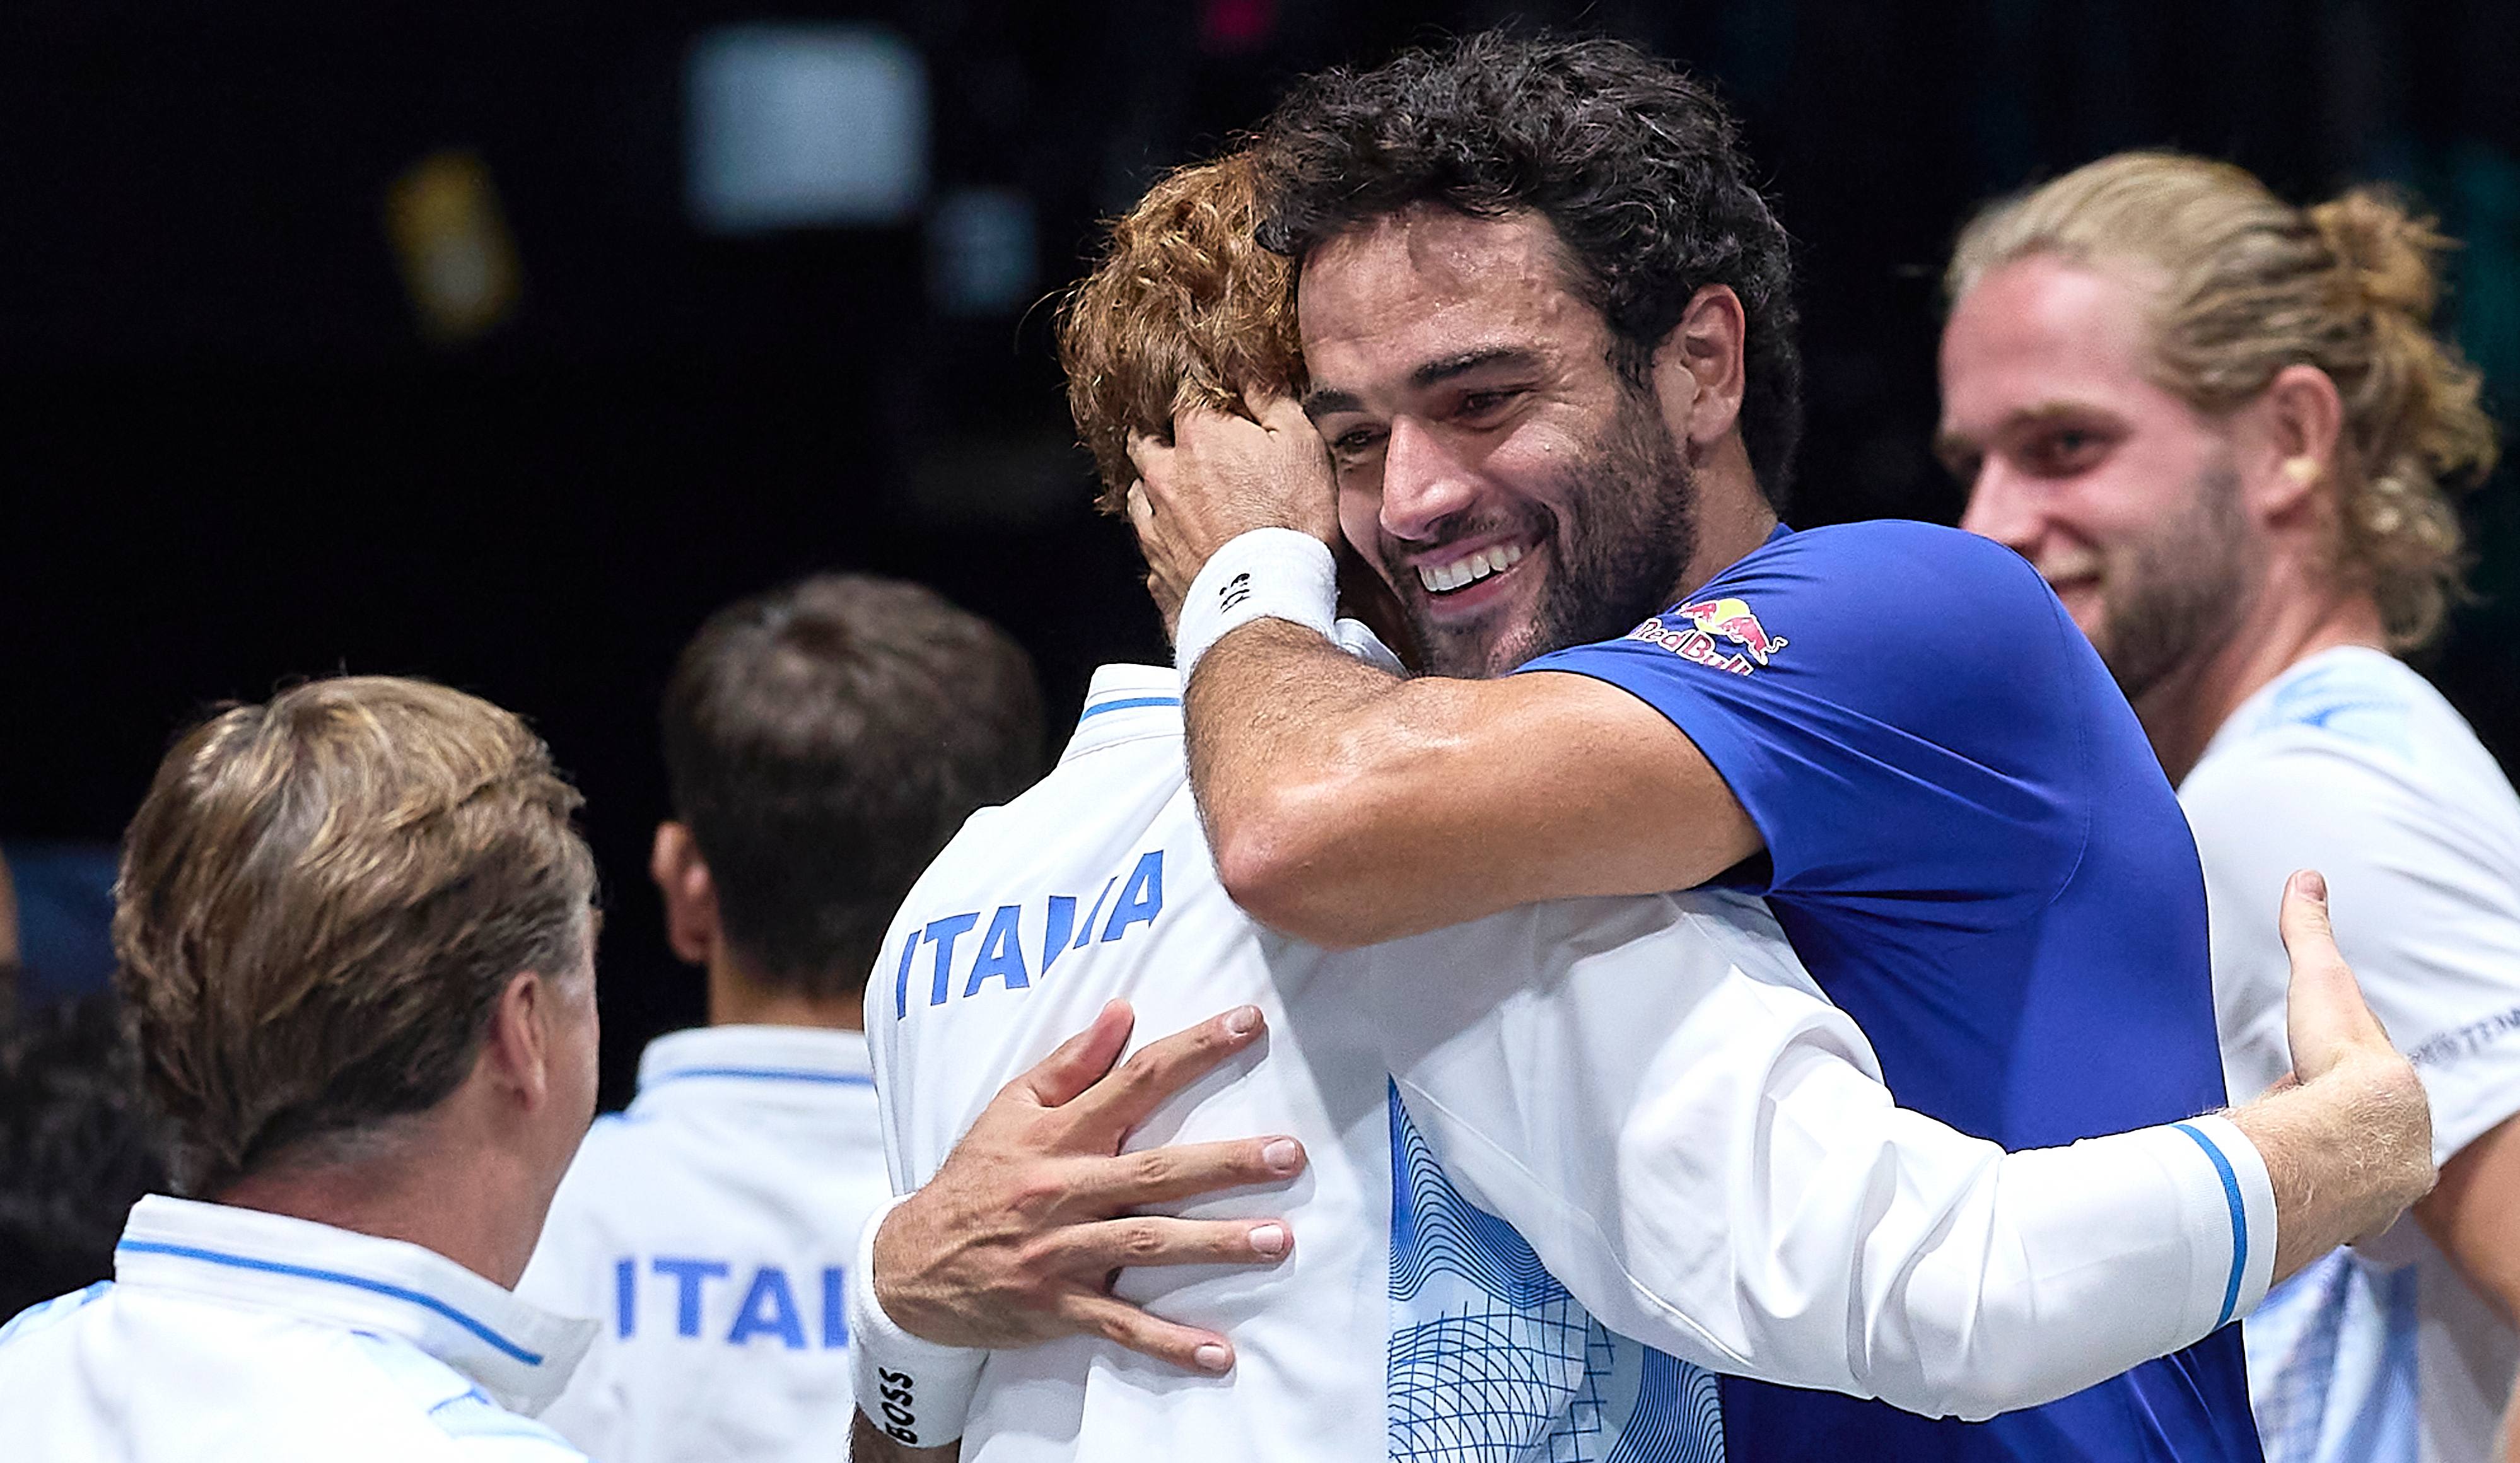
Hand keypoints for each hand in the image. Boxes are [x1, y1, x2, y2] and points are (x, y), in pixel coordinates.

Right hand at [871, 1000, 1306, 1372]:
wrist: (909, 1266)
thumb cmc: (976, 1177)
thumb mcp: (1011, 1109)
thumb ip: (1072, 1063)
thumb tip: (1124, 1010)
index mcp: (1058, 1134)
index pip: (1135, 1080)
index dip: (1194, 1049)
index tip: (1249, 1022)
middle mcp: (1063, 1188)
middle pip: (1154, 1170)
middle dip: (1225, 1162)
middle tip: (1290, 1154)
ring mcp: (1061, 1251)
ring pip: (1146, 1244)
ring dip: (1214, 1245)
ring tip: (1277, 1241)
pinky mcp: (1058, 1307)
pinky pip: (1120, 1326)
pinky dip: (1168, 1343)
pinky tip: (1219, 1354)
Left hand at [1126, 391, 1341, 616]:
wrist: (1270, 599)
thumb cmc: (1292, 518)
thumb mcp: (1300, 442)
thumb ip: (1269, 398)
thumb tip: (1245, 368)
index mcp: (1197, 434)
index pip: (1182, 394)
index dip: (1199, 395)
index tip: (1213, 401)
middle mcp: (1164, 473)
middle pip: (1145, 438)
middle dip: (1159, 434)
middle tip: (1184, 441)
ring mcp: (1153, 521)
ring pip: (1138, 489)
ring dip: (1153, 485)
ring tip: (1179, 492)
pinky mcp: (1155, 564)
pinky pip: (1146, 538)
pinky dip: (1157, 532)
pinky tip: (1176, 538)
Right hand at [2236, 870, 2435, 1281]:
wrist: (2351, 1132)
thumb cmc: (2336, 1058)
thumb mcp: (2318, 984)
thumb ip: (2309, 932)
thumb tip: (2306, 877)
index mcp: (2394, 1089)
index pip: (2364, 1085)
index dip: (2332, 1078)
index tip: (2306, 1076)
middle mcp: (2401, 1142)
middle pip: (2362, 1135)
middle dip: (2333, 1129)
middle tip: (2295, 1122)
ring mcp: (2385, 1187)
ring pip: (2357, 1181)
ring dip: (2329, 1174)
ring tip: (2290, 1165)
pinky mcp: (2362, 1221)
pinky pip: (2344, 1219)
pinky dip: (2323, 1211)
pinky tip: (2298, 1206)